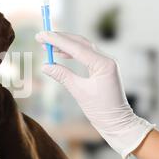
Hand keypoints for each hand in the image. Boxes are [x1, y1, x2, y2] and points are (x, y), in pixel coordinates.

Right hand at [35, 31, 154, 158]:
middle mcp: (106, 59)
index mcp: (103, 64)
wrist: (117, 123)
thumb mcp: (79, 92)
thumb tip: (45, 66)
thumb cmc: (101, 110)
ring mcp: (105, 63)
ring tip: (47, 45)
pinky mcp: (102, 68)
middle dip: (59, 39)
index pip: (76, 47)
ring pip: (82, 47)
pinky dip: (71, 52)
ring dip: (64, 44)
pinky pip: (85, 55)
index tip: (41, 35)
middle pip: (79, 42)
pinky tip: (60, 54)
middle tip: (41, 37)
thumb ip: (62, 76)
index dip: (57, 40)